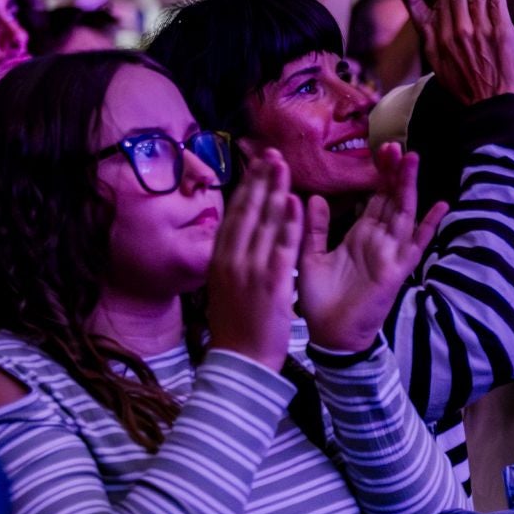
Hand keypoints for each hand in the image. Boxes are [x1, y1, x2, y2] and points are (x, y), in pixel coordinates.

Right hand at [207, 151, 301, 370]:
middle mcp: (232, 259)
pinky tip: (295, 200)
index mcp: (219, 259)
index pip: (234, 215)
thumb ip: (230, 257)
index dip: (246, 187)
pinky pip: (283, 246)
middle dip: (260, 179)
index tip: (256, 164)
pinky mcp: (272, 281)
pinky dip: (289, 222)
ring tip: (283, 164)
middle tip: (271, 153)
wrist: (240, 361)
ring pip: (265, 222)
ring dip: (275, 190)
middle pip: (247, 211)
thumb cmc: (235, 326)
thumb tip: (237, 231)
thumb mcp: (223, 286)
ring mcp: (251, 269)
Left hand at [298, 145, 446, 352]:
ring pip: (403, 212)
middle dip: (395, 172)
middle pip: (392, 199)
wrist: (329, 335)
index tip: (382, 149)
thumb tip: (314, 197)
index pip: (375, 198)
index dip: (379, 175)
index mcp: (360, 235)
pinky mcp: (396, 269)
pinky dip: (428, 225)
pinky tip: (440, 206)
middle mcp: (379, 240)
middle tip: (396, 145)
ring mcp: (390, 253)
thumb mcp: (310, 256)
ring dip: (408, 187)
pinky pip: (415, 244)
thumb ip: (315, 228)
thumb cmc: (320, 300)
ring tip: (413, 159)